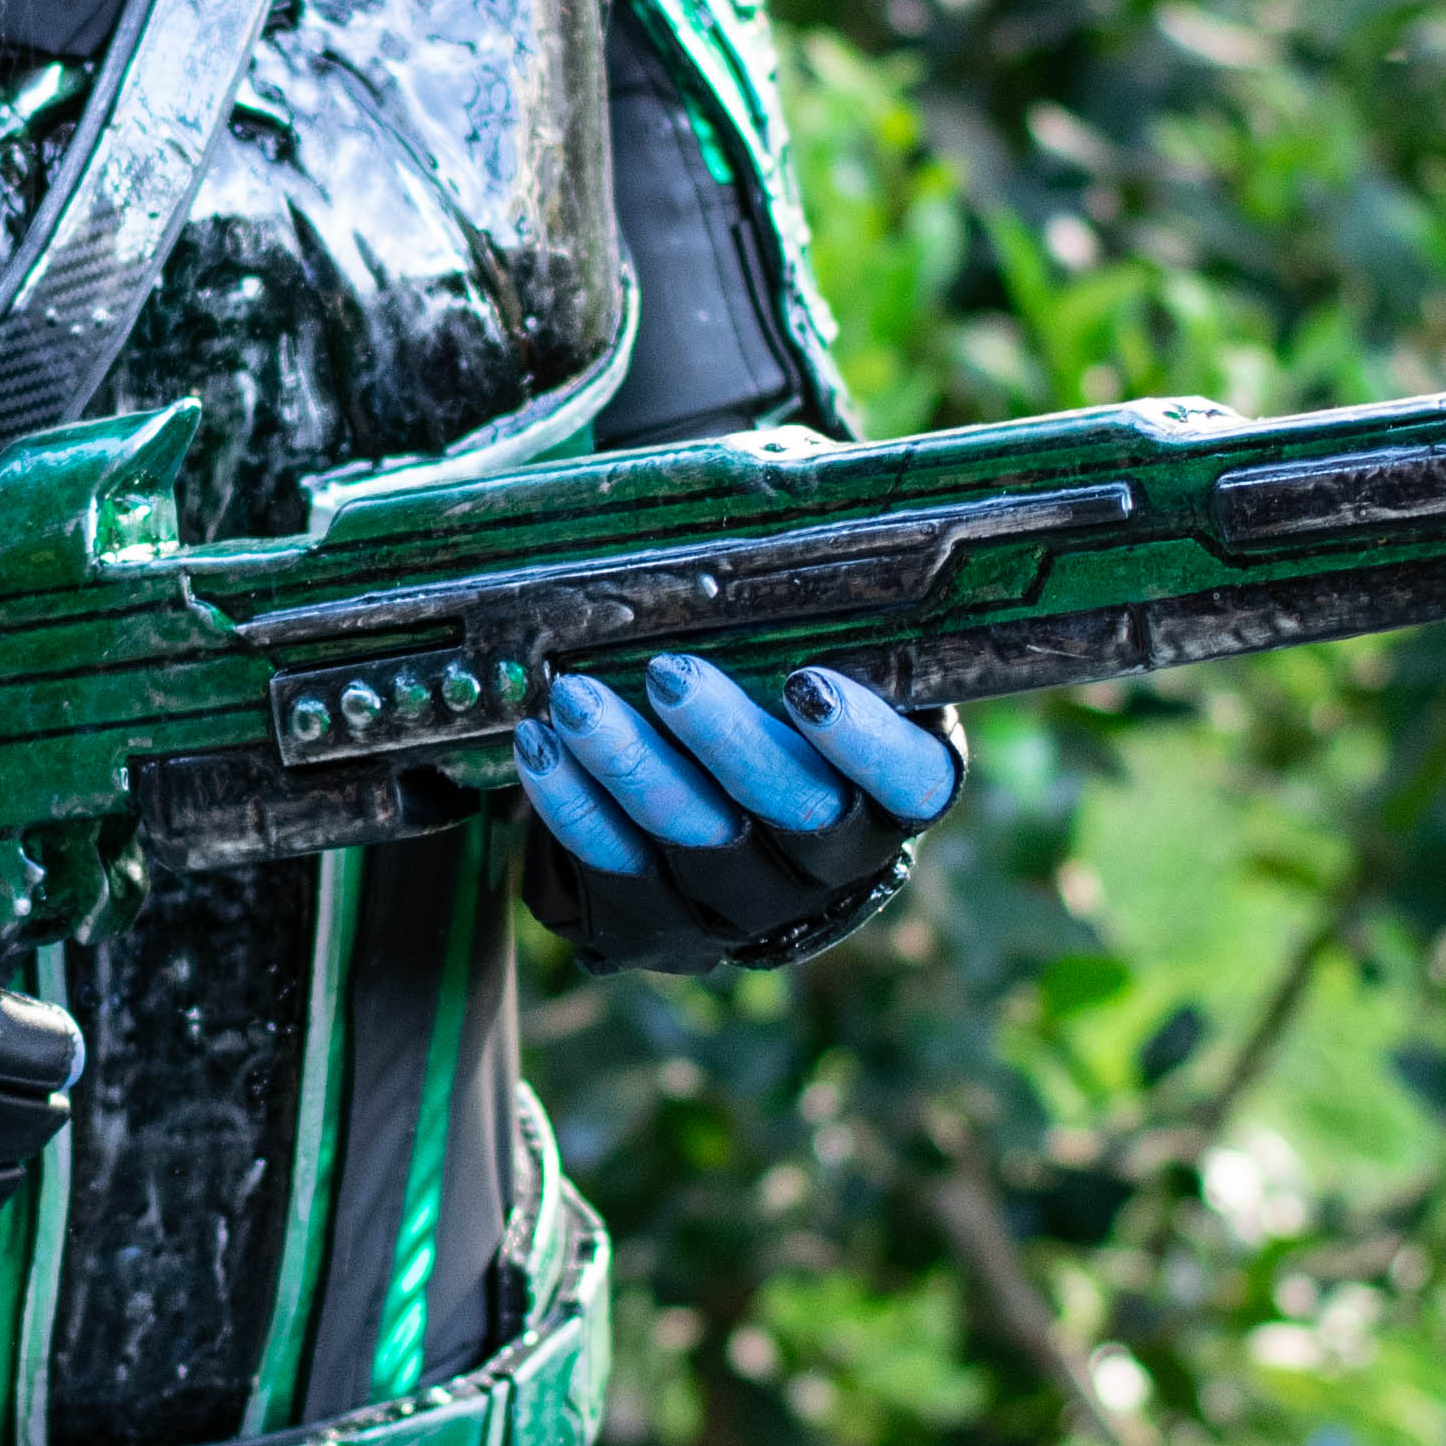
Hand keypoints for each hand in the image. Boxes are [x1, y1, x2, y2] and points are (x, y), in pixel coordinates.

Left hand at [514, 651, 960, 975]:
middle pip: (785, 807)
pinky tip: (541, 747)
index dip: (861, 740)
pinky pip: (615, 869)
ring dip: (629, 765)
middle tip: (668, 671)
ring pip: (691, 840)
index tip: (807, 684)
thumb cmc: (793, 712)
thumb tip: (782, 521)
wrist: (744, 829)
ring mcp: (744, 903)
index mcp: (893, 794)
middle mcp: (828, 861)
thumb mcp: (835, 667)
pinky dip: (575, 807)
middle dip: (723, 738)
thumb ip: (827, 625)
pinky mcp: (665, 924)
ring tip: (576, 698)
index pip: (903, 778)